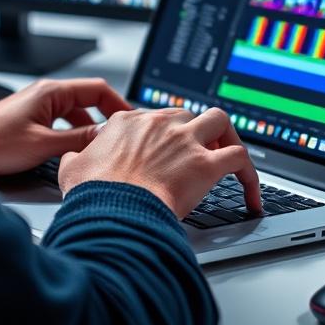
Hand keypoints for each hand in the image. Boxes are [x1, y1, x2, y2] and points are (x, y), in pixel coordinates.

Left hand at [0, 78, 130, 175]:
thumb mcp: (45, 144)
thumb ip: (79, 139)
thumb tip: (106, 135)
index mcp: (52, 92)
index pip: (97, 88)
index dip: (117, 104)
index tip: (129, 120)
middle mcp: (46, 95)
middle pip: (88, 100)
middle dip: (105, 118)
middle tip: (119, 135)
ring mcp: (39, 106)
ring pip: (75, 113)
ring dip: (88, 128)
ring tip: (98, 146)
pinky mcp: (32, 120)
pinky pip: (62, 122)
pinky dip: (72, 134)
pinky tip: (75, 151)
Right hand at [57, 107, 262, 218]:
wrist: (113, 209)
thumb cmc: (94, 193)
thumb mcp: (72, 168)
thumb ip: (76, 157)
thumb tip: (73, 159)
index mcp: (129, 121)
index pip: (154, 117)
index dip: (162, 133)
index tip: (165, 148)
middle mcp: (160, 123)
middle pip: (189, 114)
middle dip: (195, 131)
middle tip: (198, 151)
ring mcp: (186, 141)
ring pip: (220, 120)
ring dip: (228, 136)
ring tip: (230, 155)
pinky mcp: (206, 164)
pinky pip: (241, 159)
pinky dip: (251, 176)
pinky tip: (252, 197)